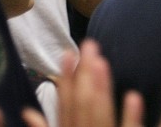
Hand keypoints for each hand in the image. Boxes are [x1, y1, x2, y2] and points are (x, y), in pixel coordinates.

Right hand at [21, 40, 144, 126]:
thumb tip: (27, 113)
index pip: (65, 107)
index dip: (66, 80)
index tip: (67, 53)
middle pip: (82, 105)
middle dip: (84, 75)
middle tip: (89, 43)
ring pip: (99, 117)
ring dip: (100, 89)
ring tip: (102, 62)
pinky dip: (131, 117)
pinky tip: (133, 96)